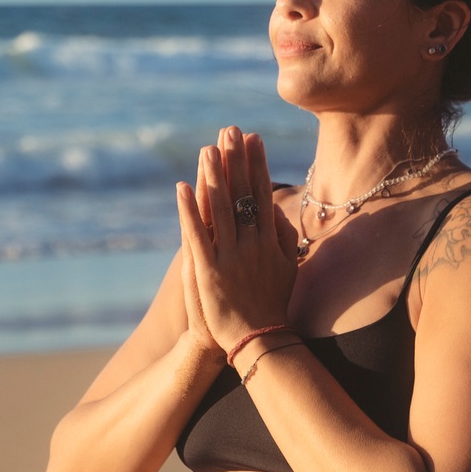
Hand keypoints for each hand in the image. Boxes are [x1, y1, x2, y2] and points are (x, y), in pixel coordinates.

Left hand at [176, 128, 297, 356]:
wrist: (258, 342)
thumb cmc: (272, 305)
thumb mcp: (288, 269)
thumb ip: (285, 239)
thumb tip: (280, 212)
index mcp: (269, 241)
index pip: (262, 194)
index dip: (257, 164)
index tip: (254, 138)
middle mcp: (251, 244)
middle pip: (242, 194)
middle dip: (236, 160)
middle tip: (230, 129)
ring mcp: (230, 257)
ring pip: (220, 209)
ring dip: (213, 177)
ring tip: (207, 148)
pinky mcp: (208, 272)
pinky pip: (197, 235)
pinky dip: (189, 211)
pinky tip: (182, 187)